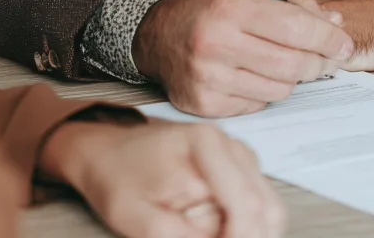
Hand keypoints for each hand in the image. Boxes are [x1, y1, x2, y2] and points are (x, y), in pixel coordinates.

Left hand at [37, 118, 284, 237]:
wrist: (107, 152)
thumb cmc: (117, 178)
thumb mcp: (136, 219)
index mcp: (206, 145)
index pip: (248, 208)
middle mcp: (231, 144)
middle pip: (264, 212)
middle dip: (238, 235)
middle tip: (195, 233)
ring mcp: (239, 155)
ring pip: (266, 213)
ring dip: (238, 231)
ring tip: (195, 226)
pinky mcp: (240, 168)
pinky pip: (258, 208)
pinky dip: (240, 227)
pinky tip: (208, 226)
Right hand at [132, 0, 355, 116]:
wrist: (157, 37)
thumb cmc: (206, 12)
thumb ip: (293, 7)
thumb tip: (336, 23)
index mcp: (231, 7)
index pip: (296, 27)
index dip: (328, 37)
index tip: (343, 43)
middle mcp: (217, 42)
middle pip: (293, 63)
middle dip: (318, 62)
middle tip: (324, 59)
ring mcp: (210, 77)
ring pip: (280, 88)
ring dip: (291, 78)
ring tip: (283, 63)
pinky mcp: (205, 104)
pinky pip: (258, 104)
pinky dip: (265, 91)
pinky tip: (255, 75)